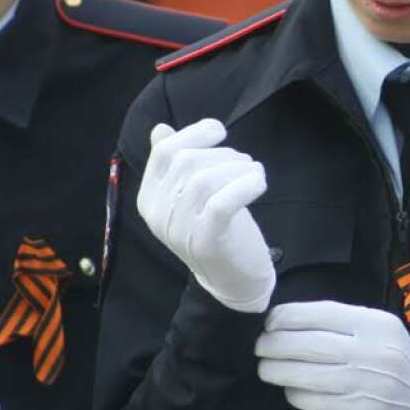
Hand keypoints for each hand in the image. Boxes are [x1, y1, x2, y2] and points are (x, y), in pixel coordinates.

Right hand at [136, 118, 274, 312]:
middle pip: (186, 162)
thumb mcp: (190, 196)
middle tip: (244, 162)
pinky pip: (223, 201)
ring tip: (253, 172)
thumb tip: (160, 128)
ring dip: (238, 167)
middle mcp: (158, 215)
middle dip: (222, 153)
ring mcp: (180, 230)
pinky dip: (246, 184)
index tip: (219, 132)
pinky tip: (260, 182)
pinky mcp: (206, 241)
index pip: (165, 153)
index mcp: (149, 200)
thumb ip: (173, 165)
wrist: (232, 281)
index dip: (194, 134)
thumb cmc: (216, 230)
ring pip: (205, 179)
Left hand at [256, 301, 409, 409]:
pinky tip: (290, 391)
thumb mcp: (377, 330)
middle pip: (311, 344)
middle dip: (276, 345)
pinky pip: (318, 402)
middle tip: (260, 348)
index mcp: (374, 324)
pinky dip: (297, 395)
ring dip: (279, 371)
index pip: (322, 313)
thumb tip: (287, 320)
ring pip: (309, 374)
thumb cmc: (390, 359)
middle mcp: (371, 351)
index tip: (269, 323)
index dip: (288, 317)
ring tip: (266, 369)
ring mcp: (367, 383)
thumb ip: (342, 323)